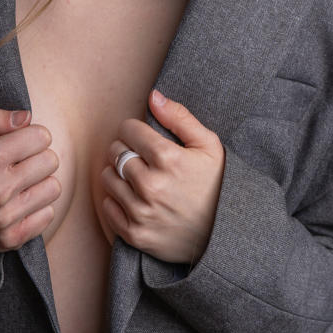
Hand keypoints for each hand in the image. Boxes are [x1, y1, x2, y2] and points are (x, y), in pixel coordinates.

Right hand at [0, 108, 59, 252]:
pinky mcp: (11, 237)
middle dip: (38, 158)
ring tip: (20, 184)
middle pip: (51, 161)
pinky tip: (18, 204)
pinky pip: (48, 214)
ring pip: (53, 188)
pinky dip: (37, 208)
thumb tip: (27, 117)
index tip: (18, 144)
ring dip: (40, 183)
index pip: (42, 136)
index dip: (31, 136)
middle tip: (19, 164)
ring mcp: (4, 217)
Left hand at [100, 89, 224, 264]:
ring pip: (108, 177)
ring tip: (137, 176)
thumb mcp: (210, 147)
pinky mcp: (135, 234)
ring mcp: (142, 212)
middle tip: (141, 157)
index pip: (128, 130)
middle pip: (116, 151)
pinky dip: (116, 199)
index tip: (143, 136)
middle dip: (126, 149)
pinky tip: (135, 198)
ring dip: (118, 173)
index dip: (135, 129)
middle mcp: (152, 185)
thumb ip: (180, 118)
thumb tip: (153, 96)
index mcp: (169, 159)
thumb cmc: (218, 186)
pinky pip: (108, 206)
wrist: (224, 236)